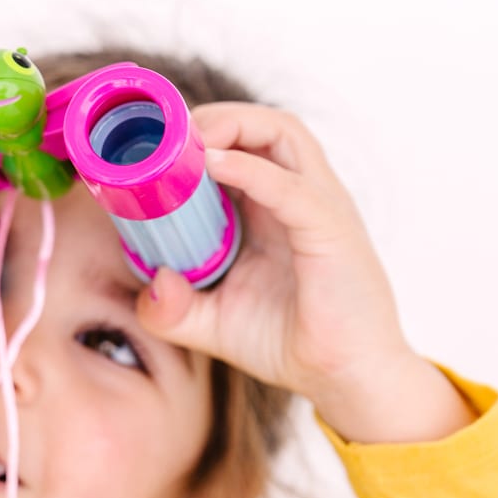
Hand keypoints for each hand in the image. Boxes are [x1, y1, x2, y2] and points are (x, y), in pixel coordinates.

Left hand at [135, 102, 421, 416]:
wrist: (346, 379)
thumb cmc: (292, 344)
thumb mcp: (213, 325)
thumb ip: (173, 309)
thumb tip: (151, 283)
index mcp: (276, 210)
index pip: (244, 145)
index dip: (200, 137)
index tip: (153, 151)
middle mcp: (302, 197)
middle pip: (265, 124)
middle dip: (214, 118)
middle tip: (165, 138)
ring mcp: (320, 209)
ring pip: (284, 134)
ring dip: (232, 125)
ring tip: (188, 143)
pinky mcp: (331, 233)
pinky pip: (291, 188)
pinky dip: (249, 169)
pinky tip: (211, 166)